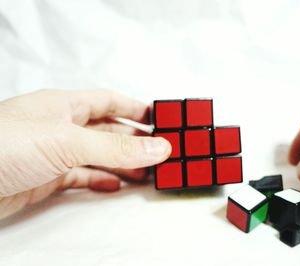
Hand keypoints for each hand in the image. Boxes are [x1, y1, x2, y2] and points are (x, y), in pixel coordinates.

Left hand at [0, 89, 170, 218]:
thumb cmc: (0, 146)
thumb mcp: (67, 141)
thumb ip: (115, 149)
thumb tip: (157, 147)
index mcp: (64, 106)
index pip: (108, 101)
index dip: (135, 107)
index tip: (159, 117)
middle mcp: (60, 128)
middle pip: (107, 131)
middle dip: (134, 141)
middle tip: (160, 151)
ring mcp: (53, 154)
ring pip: (97, 157)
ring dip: (122, 164)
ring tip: (146, 172)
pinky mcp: (45, 178)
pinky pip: (81, 177)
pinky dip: (100, 181)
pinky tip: (113, 185)